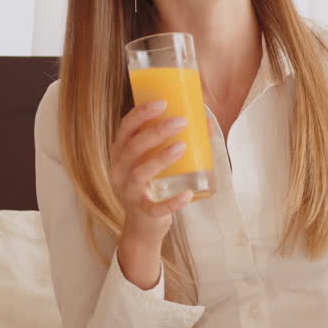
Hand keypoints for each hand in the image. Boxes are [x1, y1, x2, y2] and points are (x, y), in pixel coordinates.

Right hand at [109, 101, 195, 248]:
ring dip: (160, 158)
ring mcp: (129, 192)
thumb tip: (208, 121)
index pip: (125, 127)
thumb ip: (173, 140)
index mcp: (121, 152)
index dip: (141, 113)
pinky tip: (188, 194)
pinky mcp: (142, 212)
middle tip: (181, 121)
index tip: (163, 102)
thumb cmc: (153, 183)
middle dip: (157, 132)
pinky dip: (172, 202)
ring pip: (140, 173)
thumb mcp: (156, 160)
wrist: (144, 225)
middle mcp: (119, 170)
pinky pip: (155, 207)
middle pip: (133, 147)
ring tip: (182, 146)